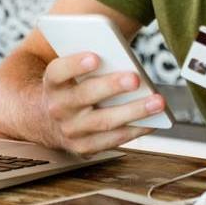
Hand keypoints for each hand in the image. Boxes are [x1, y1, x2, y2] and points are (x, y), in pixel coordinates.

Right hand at [40, 52, 165, 155]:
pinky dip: (134, 130)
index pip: (58, 72)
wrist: (47, 121)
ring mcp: (70, 130)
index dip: (75, 65)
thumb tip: (123, 59)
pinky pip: (112, 140)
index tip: (95, 57)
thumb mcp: (70, 73)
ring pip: (104, 121)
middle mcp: (58, 108)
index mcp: (52, 83)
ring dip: (133, 111)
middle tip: (135, 79)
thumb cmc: (71, 87)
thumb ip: (89, 63)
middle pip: (85, 95)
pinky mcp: (84, 147)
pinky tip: (153, 121)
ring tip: (157, 102)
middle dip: (112, 87)